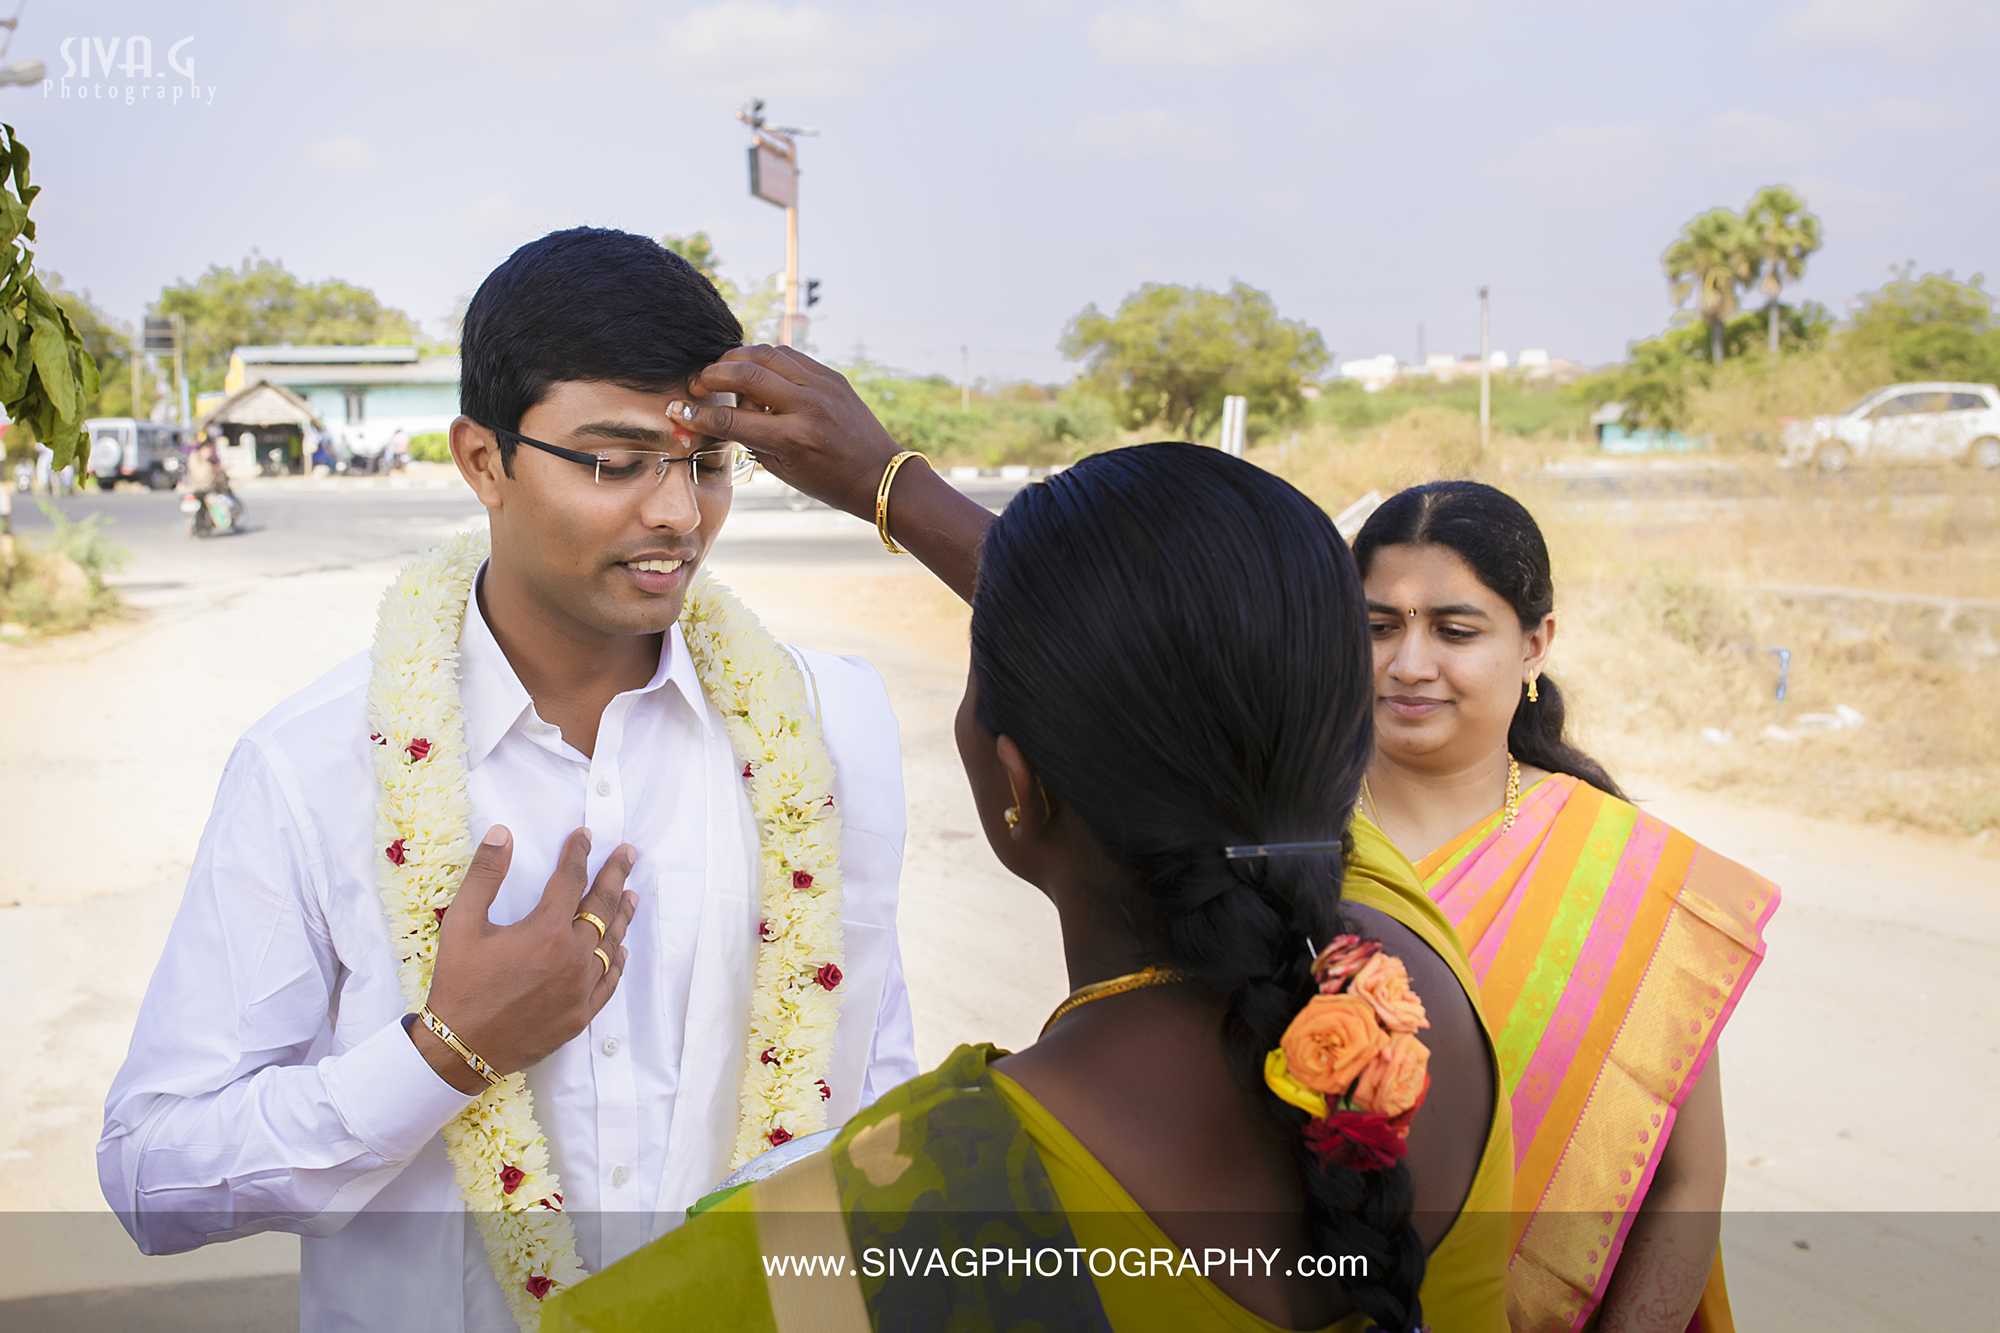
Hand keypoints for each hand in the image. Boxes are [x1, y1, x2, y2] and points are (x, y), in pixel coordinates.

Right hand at [412, 827, 637, 1091]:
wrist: (461, 1048)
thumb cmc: (459, 983)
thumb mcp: (461, 923)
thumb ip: (485, 876)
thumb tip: (503, 833)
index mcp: (546, 930)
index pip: (571, 880)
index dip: (578, 854)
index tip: (585, 835)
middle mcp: (572, 956)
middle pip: (602, 907)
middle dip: (615, 875)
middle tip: (629, 853)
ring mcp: (581, 988)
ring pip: (610, 944)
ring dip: (621, 916)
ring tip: (632, 894)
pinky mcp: (581, 1015)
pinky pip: (608, 981)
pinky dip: (616, 961)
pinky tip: (622, 949)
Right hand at [674, 345, 903, 520]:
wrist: (878, 473)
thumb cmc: (827, 480)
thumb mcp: (782, 469)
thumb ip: (749, 439)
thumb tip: (718, 414)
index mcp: (793, 439)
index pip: (733, 421)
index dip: (699, 415)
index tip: (679, 410)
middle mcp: (807, 407)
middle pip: (745, 374)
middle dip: (712, 374)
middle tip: (697, 384)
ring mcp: (822, 386)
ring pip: (766, 354)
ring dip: (736, 359)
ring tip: (722, 373)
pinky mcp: (831, 375)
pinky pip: (789, 355)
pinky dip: (764, 358)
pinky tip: (752, 370)